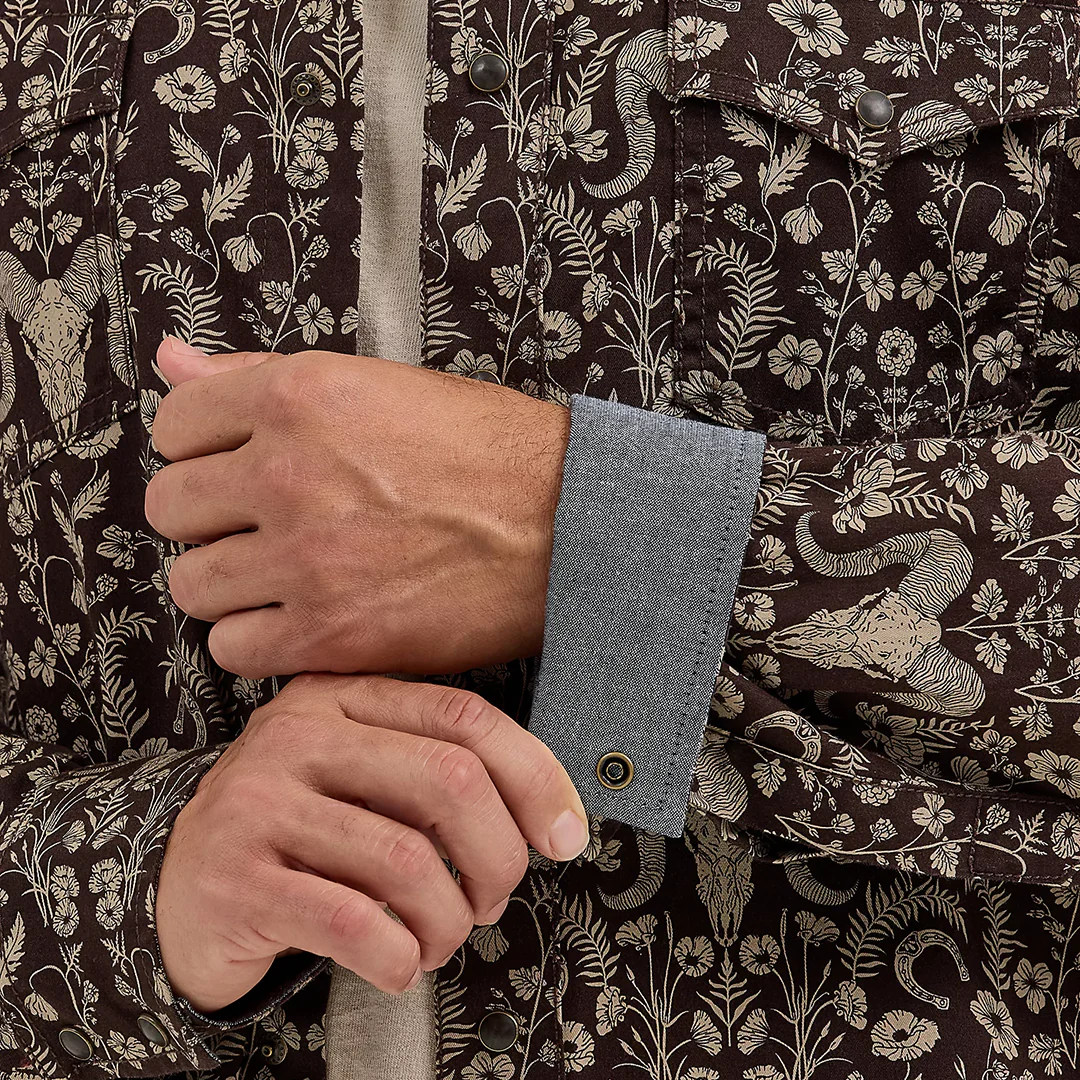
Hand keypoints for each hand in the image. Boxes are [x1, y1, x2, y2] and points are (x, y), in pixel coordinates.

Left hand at [144, 338, 570, 679]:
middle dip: (211, 518)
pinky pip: (231, 648)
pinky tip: (303, 620)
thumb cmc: (488, 452)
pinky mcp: (328, 634)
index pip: (173, 426)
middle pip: (170, 508)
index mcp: (298, 396)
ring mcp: (304, 559)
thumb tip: (169, 359)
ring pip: (192, 585)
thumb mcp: (378, 385)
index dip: (205, 451)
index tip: (239, 469)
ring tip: (286, 577)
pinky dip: (258, 640)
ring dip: (231, 583)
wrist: (569, 526)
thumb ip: (260, 374)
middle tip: (267, 526)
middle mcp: (286, 473)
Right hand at [156, 672, 589, 1012]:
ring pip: (408, 860)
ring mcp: (259, 803)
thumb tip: (552, 816)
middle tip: (492, 899)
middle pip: (450, 781)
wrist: (179, 884)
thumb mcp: (361, 775)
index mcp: (342, 697)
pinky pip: (353, 922)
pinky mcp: (236, 878)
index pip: (464, 718)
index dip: (533, 776)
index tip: (565, 834)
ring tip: (439, 939)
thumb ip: (438, 772)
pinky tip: (399, 963)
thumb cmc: (300, 832)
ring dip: (448, 921)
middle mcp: (298, 736)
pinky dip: (399, 958)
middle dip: (498, 857)